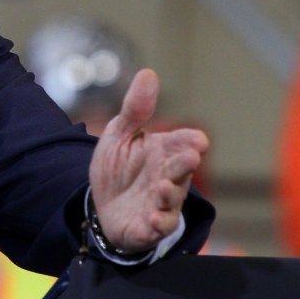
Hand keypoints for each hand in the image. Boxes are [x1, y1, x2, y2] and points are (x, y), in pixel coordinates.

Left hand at [88, 69, 207, 254]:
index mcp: (164, 151)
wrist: (102, 206)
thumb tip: (148, 73)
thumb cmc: (118, 167)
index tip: (197, 140)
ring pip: (172, 199)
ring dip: (170, 194)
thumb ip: (135, 109)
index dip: (191, 141)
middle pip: (181, 170)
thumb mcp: (120, 134)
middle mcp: (169, 176)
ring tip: (163, 187)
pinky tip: (152, 218)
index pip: (184, 143)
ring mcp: (161, 202)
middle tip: (191, 157)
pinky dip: (158, 223)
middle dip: (185, 164)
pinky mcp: (150, 226)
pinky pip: (159, 226)